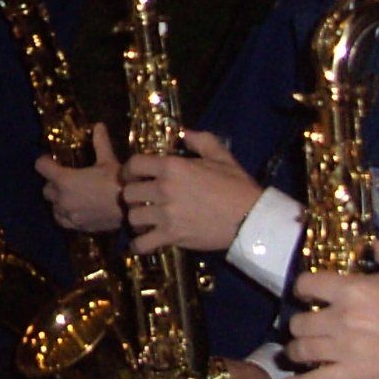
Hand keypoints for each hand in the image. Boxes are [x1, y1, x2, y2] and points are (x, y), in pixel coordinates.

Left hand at [38, 121, 125, 232]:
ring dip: (58, 200)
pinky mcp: (76, 226)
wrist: (131, 209)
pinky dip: (65, 215)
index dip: (44, 162)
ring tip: (70, 196)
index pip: (41, 167)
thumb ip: (100, 142)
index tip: (49, 160)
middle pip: (46, 189)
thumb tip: (98, 125)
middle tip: (63, 179)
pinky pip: (62, 220)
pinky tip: (75, 210)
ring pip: (53, 207)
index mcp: (65, 180)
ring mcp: (68, 215)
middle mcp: (62, 198)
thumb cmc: (118, 182)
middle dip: (52, 183)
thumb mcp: (108, 160)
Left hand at [121, 128, 260, 253]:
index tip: (131, 177)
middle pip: (129, 193)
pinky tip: (145, 242)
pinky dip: (140, 245)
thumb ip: (200, 140)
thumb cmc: (236, 186)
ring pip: (133, 217)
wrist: (250, 218)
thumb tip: (183, 134)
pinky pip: (142, 243)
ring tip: (145, 221)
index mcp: (173, 166)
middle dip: (132, 197)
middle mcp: (164, 189)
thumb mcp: (220, 156)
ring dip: (137, 220)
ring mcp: (166, 214)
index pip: (134, 165)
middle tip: (142, 201)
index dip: (128, 171)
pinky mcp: (172, 236)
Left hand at [281, 240, 378, 378]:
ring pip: (302, 350)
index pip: (307, 284)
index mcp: (351, 290)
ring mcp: (344, 350)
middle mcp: (340, 319)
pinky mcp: (353, 375)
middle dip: (299, 322)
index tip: (308, 292)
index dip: (304, 287)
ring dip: (296, 349)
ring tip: (298, 350)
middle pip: (298, 322)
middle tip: (307, 324)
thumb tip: (374, 244)